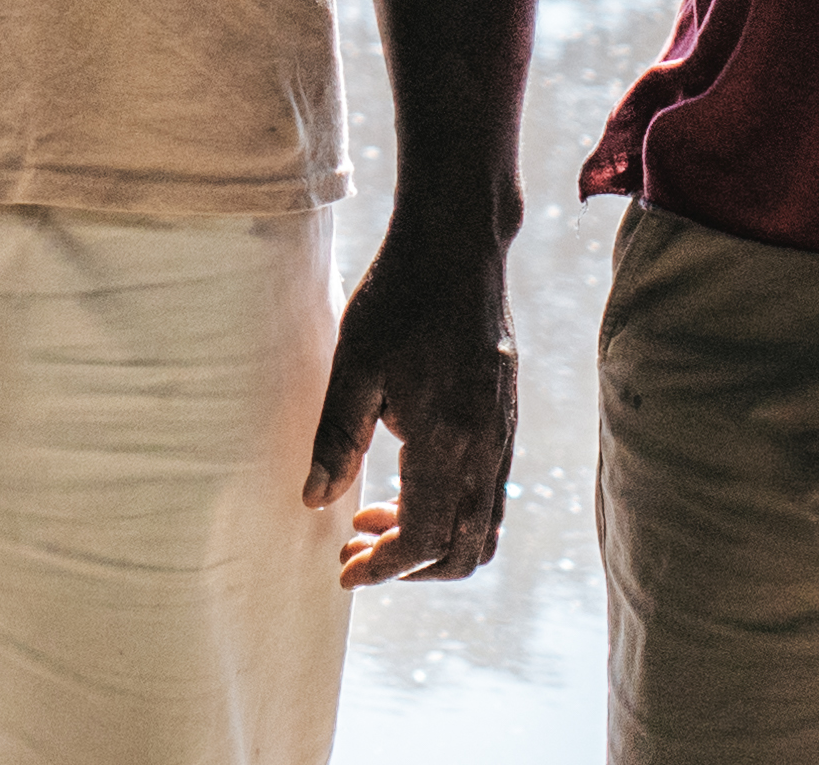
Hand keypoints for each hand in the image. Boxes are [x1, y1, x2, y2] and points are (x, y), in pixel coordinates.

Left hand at [310, 226, 518, 585]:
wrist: (457, 249)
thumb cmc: (398, 298)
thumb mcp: (354, 364)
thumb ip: (336, 438)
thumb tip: (313, 502)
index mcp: (447, 438)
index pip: (424, 538)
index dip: (384, 568)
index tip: (344, 568)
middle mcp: (486, 448)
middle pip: (463, 552)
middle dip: (408, 568)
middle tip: (354, 546)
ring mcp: (503, 437)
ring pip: (482, 529)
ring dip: (431, 543)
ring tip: (373, 517)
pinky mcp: (505, 424)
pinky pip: (489, 497)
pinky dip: (450, 513)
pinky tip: (404, 484)